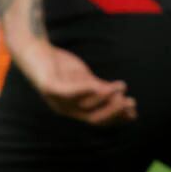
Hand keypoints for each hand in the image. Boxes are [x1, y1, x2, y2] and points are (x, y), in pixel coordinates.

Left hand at [16, 43, 135, 125]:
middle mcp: (65, 109)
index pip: (98, 121)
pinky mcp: (49, 87)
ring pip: (84, 106)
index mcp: (74, 109)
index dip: (116, 119)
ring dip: (105, 98)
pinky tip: (97, 85)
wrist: (36, 51)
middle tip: (130, 102)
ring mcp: (56, 99)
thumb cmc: (60, 66)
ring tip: (121, 87)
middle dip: (114, 112)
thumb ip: (100, 88)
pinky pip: (68, 92)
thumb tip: (122, 96)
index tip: (134, 113)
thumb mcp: (85, 79)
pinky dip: (83, 90)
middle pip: (93, 118)